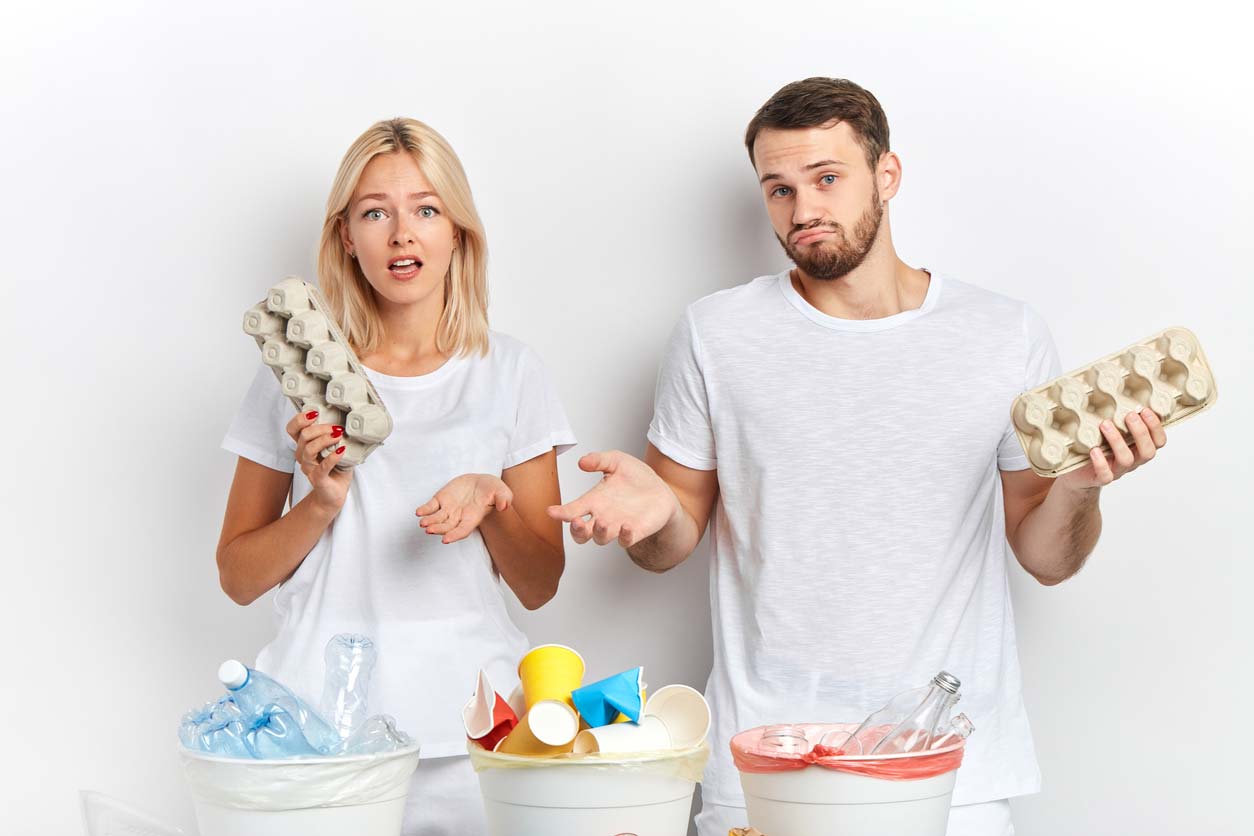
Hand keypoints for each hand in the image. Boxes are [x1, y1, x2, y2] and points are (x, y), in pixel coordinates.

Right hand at [285, 410, 350, 513]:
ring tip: (339, 436)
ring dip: (325, 439)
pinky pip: (322, 466)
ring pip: (309, 449)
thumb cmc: (335, 470)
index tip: (315, 412)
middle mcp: (303, 456)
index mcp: (304, 446)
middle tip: (336, 428)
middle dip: (320, 428)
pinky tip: (341, 450)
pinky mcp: (318, 479)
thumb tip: (348, 418)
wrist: (334, 494)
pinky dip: (333, 457)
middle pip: (303, 436)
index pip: (293, 429)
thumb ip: (335, 434)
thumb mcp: (334, 448)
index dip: (300, 419)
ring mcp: (309, 468)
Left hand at [416, 474, 512, 543]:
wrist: (481, 483)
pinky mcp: (441, 499)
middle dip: (438, 529)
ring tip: (423, 523)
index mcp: (472, 518)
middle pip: (447, 527)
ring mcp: (448, 509)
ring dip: (430, 521)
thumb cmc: (493, 490)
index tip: (446, 540)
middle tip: (429, 530)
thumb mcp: (502, 492)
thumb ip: (504, 498)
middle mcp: (459, 517)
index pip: (462, 530)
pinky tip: (419, 512)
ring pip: (437, 518)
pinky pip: (431, 506)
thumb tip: (504, 506)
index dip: (454, 535)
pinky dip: (424, 510)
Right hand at [546, 450, 680, 546]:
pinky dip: (624, 537)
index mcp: (594, 500)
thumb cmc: (636, 477)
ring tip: (601, 522)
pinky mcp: (635, 532)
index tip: (551, 511)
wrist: (661, 489)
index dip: (561, 512)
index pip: (573, 510)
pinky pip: (626, 541)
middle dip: (576, 530)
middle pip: (581, 533)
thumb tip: (582, 461)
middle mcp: (602, 517)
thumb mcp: (617, 461)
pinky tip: (625, 527)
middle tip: (577, 521)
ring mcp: (617, 526)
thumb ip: (599, 460)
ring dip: (598, 532)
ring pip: (600, 538)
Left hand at [1057, 406, 1166, 490]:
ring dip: (1118, 441)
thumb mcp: (1108, 432)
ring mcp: (1117, 471)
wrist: (1076, 474)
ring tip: (1105, 425)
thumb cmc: (1095, 447)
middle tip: (1129, 415)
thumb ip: (1116, 419)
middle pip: (1148, 451)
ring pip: (1127, 460)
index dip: (1156, 427)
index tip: (1145, 410)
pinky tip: (1094, 450)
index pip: (1158, 441)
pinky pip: (1106, 475)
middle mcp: (1132, 461)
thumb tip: (1115, 389)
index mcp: (1137, 449)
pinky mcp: (1099, 479)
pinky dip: (1101, 462)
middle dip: (1141, 432)